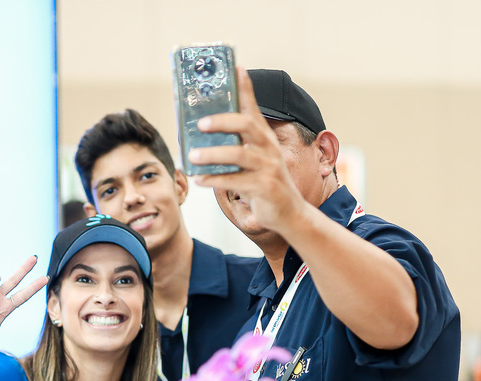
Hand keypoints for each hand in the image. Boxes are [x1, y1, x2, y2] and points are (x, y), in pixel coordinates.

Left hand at [186, 67, 306, 231]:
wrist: (289, 213)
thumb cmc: (264, 183)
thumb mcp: (254, 159)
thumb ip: (236, 144)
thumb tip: (205, 131)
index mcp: (264, 138)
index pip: (254, 107)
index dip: (245, 87)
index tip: (235, 67)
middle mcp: (268, 148)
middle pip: (246, 125)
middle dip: (222, 121)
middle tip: (200, 123)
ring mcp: (268, 167)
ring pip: (238, 155)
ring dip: (212, 155)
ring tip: (192, 157)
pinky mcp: (265, 188)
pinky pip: (236, 182)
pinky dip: (215, 180)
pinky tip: (199, 181)